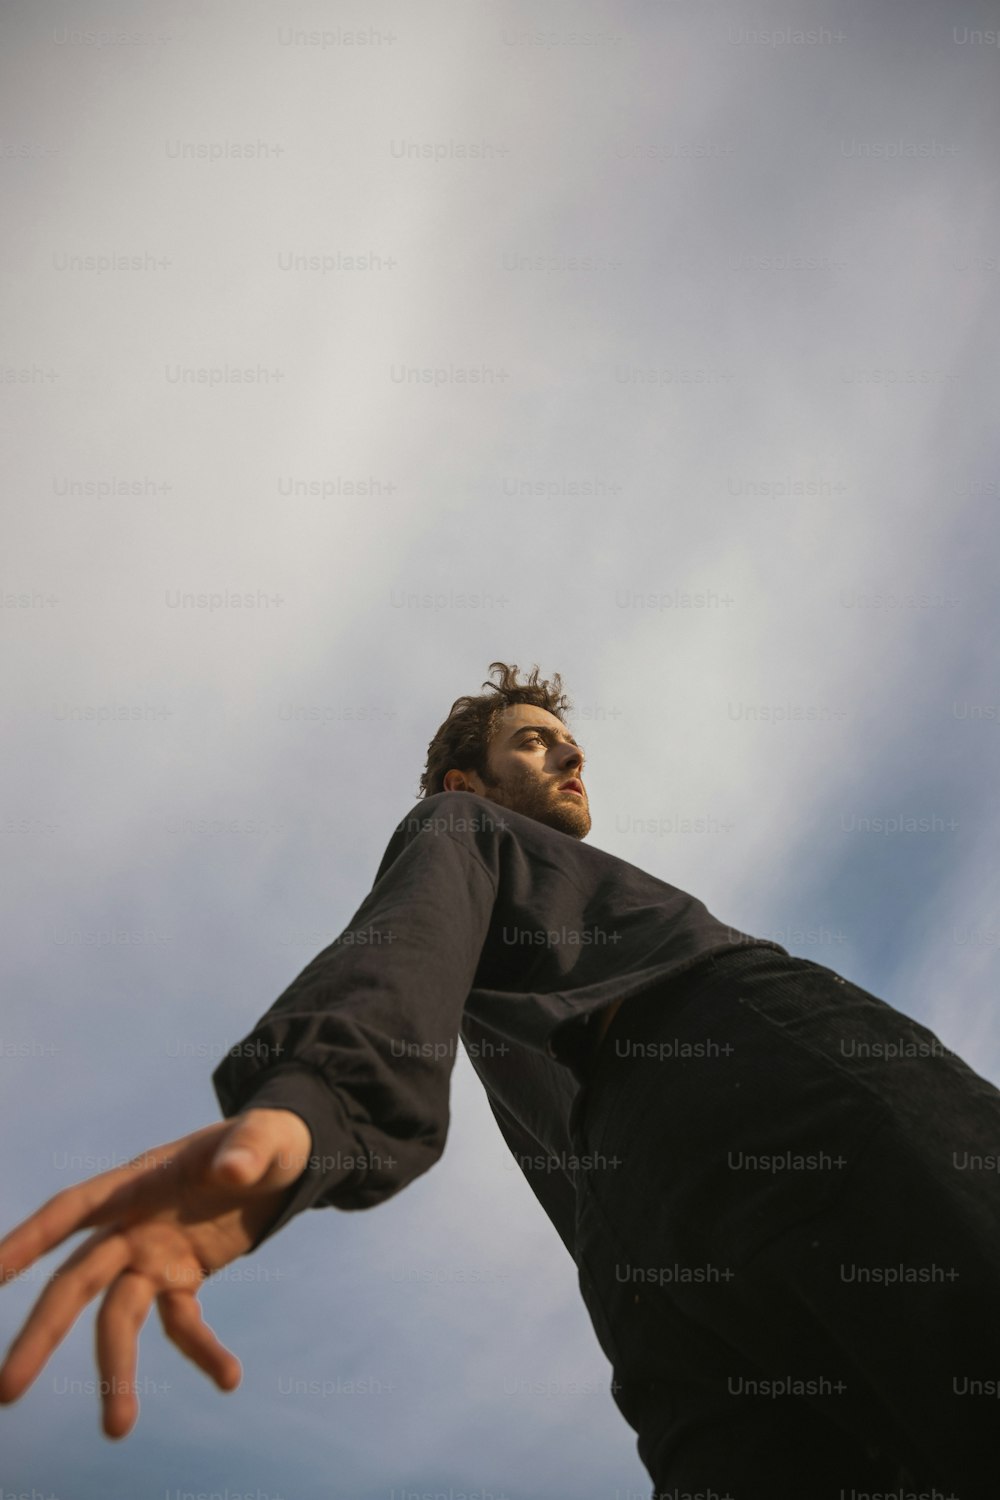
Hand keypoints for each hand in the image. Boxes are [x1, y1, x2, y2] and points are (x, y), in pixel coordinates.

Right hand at [0, 1108, 312, 1438]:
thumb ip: (250, 1147)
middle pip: (79, 1279)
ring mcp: (154, 1254)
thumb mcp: (267, 1136)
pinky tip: (229, 1377)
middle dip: (43, 1331)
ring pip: (118, 1316)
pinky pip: (182, 1325)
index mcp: (141, 1180)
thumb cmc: (264, 1139)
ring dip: (115, 1369)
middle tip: (8, 1390)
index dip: (33, 1236)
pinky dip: (203, 1352)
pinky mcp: (183, 1278)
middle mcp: (134, 1223)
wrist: (279, 1161)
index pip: (76, 1208)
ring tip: (117, 1429)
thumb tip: (233, 1172)